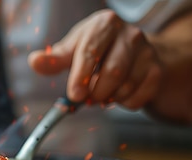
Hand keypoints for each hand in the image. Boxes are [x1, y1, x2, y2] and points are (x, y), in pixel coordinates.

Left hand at [28, 9, 162, 109]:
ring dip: (109, 98)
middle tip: (86, 98)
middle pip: (113, 71)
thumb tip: (35, 61)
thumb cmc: (97, 48)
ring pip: (127, 86)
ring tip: (101, 94)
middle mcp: (130, 34)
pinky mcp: (157, 70)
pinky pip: (139, 97)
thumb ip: (54, 59)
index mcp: (105, 24)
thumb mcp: (73, 49)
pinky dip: (124, 103)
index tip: (74, 95)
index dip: (81, 76)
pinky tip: (118, 95)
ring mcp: (147, 52)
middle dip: (96, 91)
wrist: (132, 51)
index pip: (91, 52)